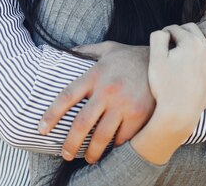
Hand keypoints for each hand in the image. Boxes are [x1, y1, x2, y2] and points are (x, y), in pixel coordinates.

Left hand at [39, 42, 153, 163]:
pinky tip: (110, 150)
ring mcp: (123, 104)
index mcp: (95, 74)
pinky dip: (114, 147)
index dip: (51, 115)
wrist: (165, 61)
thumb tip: (67, 50)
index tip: (41, 129)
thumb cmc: (131, 57)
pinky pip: (122, 138)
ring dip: (92, 152)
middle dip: (70, 143)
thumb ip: (87, 50)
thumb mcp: (108, 48)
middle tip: (64, 154)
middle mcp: (107, 90)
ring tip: (87, 158)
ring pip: (101, 136)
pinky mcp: (139, 115)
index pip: (66, 97)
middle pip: (81, 123)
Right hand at [130, 24, 205, 164]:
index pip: (175, 29)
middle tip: (171, 43)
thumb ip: (158, 37)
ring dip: (200, 36)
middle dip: (181, 32)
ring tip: (190, 44)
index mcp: (190, 42)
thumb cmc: (164, 86)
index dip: (165, 33)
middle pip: (192, 29)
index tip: (160, 42)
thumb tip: (165, 31)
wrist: (179, 112)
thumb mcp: (155, 59)